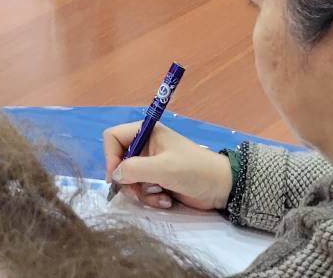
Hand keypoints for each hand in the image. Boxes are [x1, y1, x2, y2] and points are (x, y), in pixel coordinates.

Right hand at [103, 122, 232, 212]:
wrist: (222, 188)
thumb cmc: (194, 170)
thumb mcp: (163, 168)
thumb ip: (134, 169)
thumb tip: (115, 175)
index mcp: (146, 132)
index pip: (113, 137)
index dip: (110, 156)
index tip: (117, 176)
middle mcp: (145, 146)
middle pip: (118, 162)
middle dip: (128, 180)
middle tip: (137, 192)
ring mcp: (151, 164)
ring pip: (129, 179)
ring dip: (141, 192)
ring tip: (159, 196)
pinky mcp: (157, 181)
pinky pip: (141, 190)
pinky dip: (150, 198)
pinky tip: (166, 200)